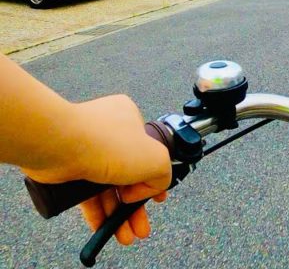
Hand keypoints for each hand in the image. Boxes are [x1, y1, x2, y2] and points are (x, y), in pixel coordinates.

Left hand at [22, 95, 171, 245]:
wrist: (56, 145)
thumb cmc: (104, 143)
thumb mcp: (155, 160)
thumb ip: (163, 175)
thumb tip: (153, 189)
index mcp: (130, 122)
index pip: (147, 154)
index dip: (153, 180)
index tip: (157, 200)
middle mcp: (108, 135)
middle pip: (128, 176)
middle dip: (135, 206)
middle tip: (140, 228)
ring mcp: (86, 152)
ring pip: (106, 189)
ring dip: (117, 214)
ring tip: (125, 236)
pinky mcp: (67, 170)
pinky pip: (85, 195)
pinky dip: (96, 213)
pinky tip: (102, 229)